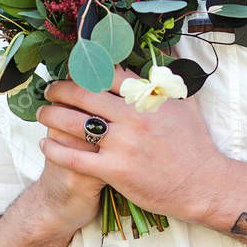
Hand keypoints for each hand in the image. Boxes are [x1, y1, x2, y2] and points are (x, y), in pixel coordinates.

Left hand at [36, 64, 232, 224]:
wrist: (203, 184)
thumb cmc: (196, 144)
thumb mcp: (185, 104)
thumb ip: (165, 84)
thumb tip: (158, 61)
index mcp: (147, 98)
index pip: (107, 74)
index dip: (85, 70)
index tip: (73, 70)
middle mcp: (132, 117)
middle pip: (84, 94)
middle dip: (60, 90)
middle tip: (50, 90)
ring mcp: (122, 144)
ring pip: (74, 124)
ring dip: (51, 115)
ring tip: (43, 113)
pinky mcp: (115, 171)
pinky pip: (74, 157)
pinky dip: (55, 149)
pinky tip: (45, 143)